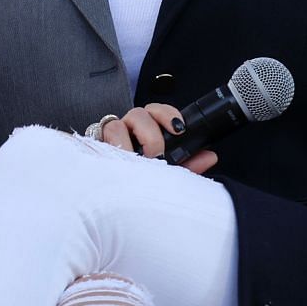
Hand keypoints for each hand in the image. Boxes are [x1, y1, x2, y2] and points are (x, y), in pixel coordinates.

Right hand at [92, 103, 218, 174]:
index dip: (168, 114)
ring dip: (128, 142)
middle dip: (150, 131)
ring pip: (116, 125)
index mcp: (147, 129)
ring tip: (136, 160)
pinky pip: (99, 139)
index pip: (157, 110)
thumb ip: (188, 163)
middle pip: (138, 113)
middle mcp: (128, 128)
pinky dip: (111, 148)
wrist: (112, 195)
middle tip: (157, 153)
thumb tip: (210, 156)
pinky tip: (118, 163)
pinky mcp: (96, 147)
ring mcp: (109, 137)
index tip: (179, 128)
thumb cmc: (142, 177)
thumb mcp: (168, 171)